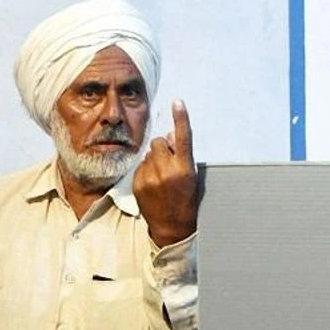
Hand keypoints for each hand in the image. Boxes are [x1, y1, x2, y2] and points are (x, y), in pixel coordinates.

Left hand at [134, 99, 198, 246]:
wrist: (171, 227)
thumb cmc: (186, 201)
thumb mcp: (191, 178)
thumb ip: (182, 156)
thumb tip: (170, 136)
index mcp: (185, 169)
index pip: (183, 138)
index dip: (181, 118)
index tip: (178, 102)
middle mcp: (167, 171)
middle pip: (159, 142)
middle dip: (162, 148)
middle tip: (168, 164)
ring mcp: (151, 177)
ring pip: (148, 153)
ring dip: (153, 160)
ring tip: (160, 178)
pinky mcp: (138, 183)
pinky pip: (140, 166)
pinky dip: (145, 171)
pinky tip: (153, 185)